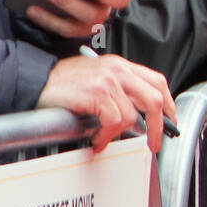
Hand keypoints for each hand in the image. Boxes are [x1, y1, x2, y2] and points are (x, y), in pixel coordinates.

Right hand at [37, 54, 174, 152]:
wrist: (36, 81)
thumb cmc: (63, 83)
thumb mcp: (98, 79)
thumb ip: (119, 91)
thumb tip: (138, 116)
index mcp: (121, 65)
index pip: (157, 81)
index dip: (169, 104)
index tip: (170, 121)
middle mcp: (118, 69)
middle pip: (154, 98)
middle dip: (159, 125)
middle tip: (154, 142)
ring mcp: (108, 80)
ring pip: (132, 115)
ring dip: (119, 134)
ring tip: (103, 138)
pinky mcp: (97, 92)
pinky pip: (114, 121)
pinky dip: (107, 135)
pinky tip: (96, 138)